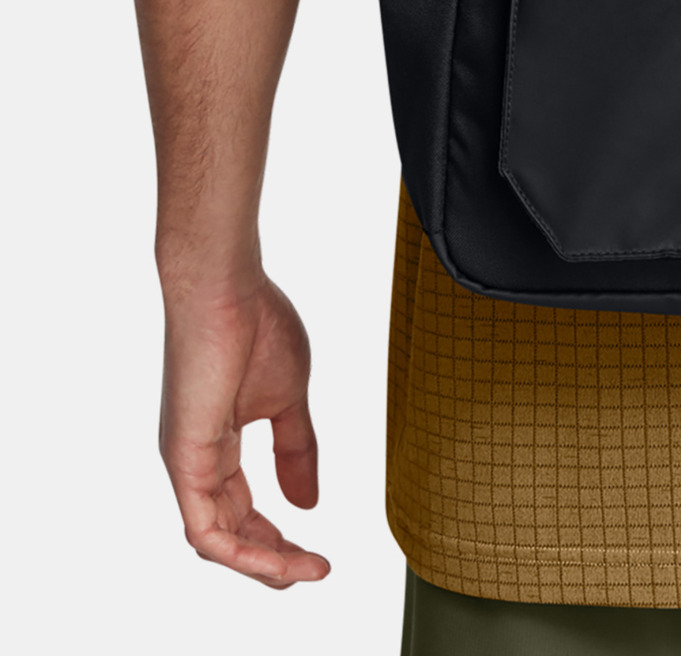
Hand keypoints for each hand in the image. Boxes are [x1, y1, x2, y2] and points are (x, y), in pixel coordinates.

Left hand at [158, 273, 329, 586]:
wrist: (226, 286)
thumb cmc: (255, 325)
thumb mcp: (289, 399)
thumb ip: (296, 449)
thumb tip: (308, 502)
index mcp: (218, 446)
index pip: (242, 513)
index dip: (279, 538)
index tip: (318, 553)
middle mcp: (197, 461)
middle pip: (230, 534)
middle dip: (274, 560)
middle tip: (315, 571)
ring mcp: (187, 463)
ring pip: (217, 542)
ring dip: (263, 564)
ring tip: (304, 572)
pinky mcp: (184, 460)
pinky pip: (205, 531)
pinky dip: (242, 553)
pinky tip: (278, 559)